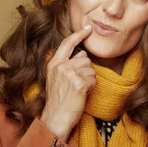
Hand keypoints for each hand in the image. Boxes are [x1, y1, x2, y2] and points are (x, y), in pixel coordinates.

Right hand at [40, 25, 94, 141]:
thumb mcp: (56, 79)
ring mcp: (69, 74)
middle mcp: (61, 66)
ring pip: (90, 68)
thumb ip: (66, 65)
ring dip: (89, 80)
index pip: (67, 44)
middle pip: (84, 58)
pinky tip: (82, 94)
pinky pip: (93, 79)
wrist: (55, 118)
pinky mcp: (79, 83)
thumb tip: (81, 54)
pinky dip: (91, 87)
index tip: (87, 28)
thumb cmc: (58, 101)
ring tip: (79, 90)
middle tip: (77, 85)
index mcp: (54, 64)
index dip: (78, 35)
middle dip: (85, 70)